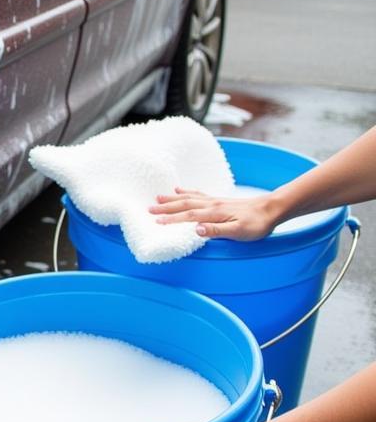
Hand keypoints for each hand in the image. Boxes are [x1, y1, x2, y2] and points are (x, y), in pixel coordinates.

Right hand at [148, 187, 278, 240]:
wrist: (272, 208)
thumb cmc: (257, 223)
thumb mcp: (239, 231)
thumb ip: (217, 230)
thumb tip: (197, 230)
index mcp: (214, 213)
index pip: (188, 216)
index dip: (171, 219)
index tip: (155, 222)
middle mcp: (212, 204)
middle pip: (184, 205)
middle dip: (166, 207)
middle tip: (148, 209)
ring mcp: (215, 201)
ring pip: (189, 198)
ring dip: (172, 199)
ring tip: (158, 197)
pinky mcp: (219, 200)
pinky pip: (197, 194)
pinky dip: (186, 192)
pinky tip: (180, 191)